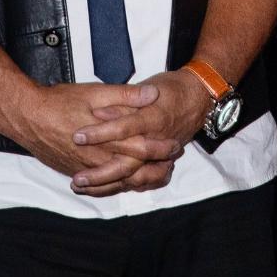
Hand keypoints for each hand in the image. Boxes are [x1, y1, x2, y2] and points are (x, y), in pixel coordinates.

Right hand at [5, 79, 180, 195]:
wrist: (26, 117)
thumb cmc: (59, 102)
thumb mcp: (95, 92)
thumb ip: (126, 95)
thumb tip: (152, 94)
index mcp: (106, 139)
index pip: (141, 149)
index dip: (161, 148)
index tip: (175, 144)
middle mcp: (98, 159)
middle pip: (134, 170)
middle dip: (155, 168)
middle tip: (171, 163)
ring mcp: (85, 169)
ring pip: (118, 182)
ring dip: (139, 179)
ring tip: (155, 175)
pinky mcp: (74, 172)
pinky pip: (100, 187)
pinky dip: (116, 187)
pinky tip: (124, 183)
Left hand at [67, 68, 212, 194]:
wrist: (199, 99)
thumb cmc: (170, 89)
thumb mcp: (147, 86)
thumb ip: (124, 100)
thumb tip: (99, 111)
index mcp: (153, 119)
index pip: (124, 129)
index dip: (100, 133)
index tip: (77, 136)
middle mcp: (157, 142)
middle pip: (128, 165)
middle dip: (101, 174)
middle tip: (77, 178)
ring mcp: (160, 157)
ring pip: (133, 179)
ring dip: (107, 185)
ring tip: (81, 186)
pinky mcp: (161, 164)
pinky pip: (142, 182)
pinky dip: (121, 187)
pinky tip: (100, 189)